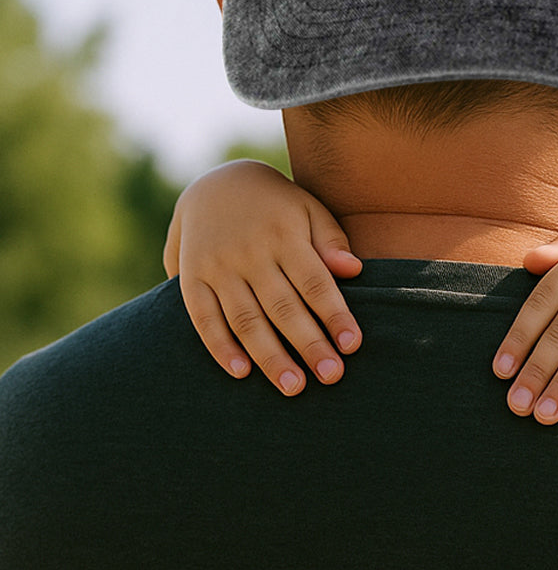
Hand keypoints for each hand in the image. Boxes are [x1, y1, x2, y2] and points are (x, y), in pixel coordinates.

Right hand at [164, 160, 362, 394]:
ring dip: (269, 356)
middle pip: (283, 307)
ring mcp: (218, 267)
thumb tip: (353, 270)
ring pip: (245, 319)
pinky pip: (204, 318)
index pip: (315, 282)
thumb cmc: (277, 205)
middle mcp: (250, 253)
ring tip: (293, 386)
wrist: (215, 183)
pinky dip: (220, 347)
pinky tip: (241, 373)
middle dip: (308, 345)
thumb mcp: (308, 209)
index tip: (352, 345)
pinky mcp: (191, 278)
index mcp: (284, 235)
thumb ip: (331, 240)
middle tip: (331, 376)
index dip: (335, 315)